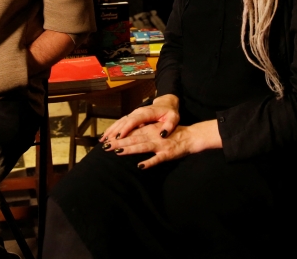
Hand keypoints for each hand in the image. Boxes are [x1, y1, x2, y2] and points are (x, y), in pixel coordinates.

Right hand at [99, 94, 179, 144]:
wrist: (166, 103)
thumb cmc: (170, 112)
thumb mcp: (174, 118)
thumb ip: (169, 126)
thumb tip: (163, 134)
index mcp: (147, 113)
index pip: (134, 120)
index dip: (126, 128)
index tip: (119, 137)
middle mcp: (137, 112)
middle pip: (123, 122)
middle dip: (114, 132)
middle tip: (107, 143)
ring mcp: (133, 114)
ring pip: (120, 122)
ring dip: (111, 131)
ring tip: (103, 141)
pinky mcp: (132, 117)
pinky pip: (120, 123)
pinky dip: (113, 129)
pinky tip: (106, 136)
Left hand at [101, 120, 222, 169]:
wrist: (190, 136)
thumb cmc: (171, 134)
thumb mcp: (156, 130)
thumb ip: (143, 132)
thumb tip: (127, 136)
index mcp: (149, 130)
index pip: (131, 133)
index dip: (118, 136)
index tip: (106, 140)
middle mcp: (153, 136)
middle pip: (133, 139)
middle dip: (119, 143)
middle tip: (105, 146)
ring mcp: (160, 146)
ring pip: (142, 147)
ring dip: (130, 149)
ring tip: (118, 152)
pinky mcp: (167, 154)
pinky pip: (157, 159)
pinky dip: (149, 162)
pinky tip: (140, 166)